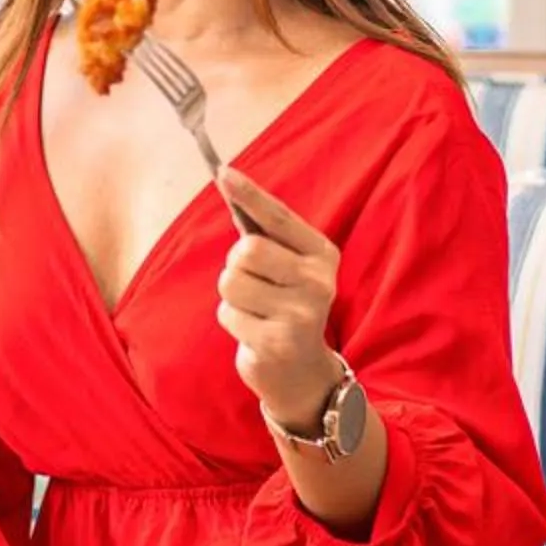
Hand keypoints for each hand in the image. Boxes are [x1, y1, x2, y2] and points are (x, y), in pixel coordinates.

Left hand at [213, 166, 345, 428]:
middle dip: (237, 265)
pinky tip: (255, 331)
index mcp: (322, 255)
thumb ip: (267, 234)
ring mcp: (299, 314)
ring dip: (233, 296)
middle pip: (247, 250)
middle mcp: (318, 282)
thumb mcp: (288, 268)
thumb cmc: (287, 306)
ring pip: (231, 281)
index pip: (279, 217)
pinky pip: (228, 312)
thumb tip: (229, 184)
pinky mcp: (276, 342)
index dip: (249, 194)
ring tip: (255, 310)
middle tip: (254, 283)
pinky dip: (232, 320)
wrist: (302, 373)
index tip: (223, 172)